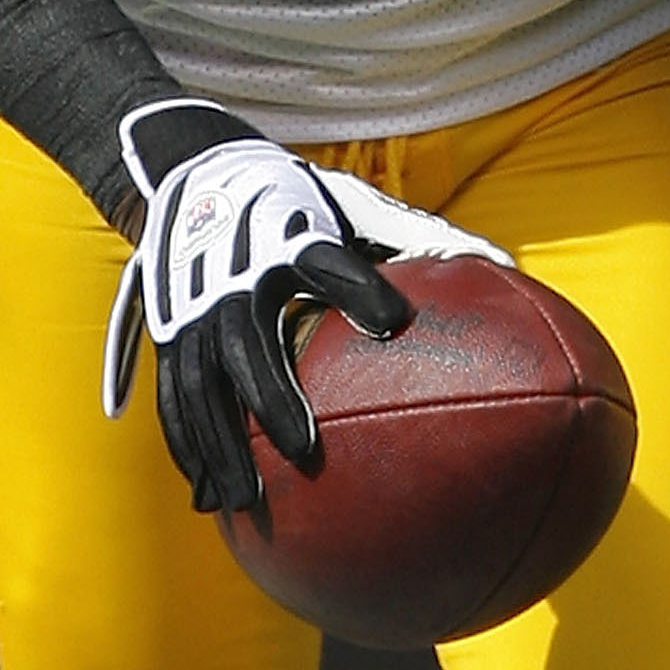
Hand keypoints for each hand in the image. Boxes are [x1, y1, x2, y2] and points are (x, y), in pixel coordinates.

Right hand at [100, 99, 507, 513]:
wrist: (193, 170)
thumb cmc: (295, 199)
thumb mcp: (350, 201)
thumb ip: (415, 235)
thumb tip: (502, 262)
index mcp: (288, 234)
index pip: (326, 261)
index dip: (358, 287)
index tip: (394, 321)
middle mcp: (234, 271)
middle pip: (248, 338)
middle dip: (271, 395)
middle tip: (304, 449)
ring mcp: (192, 305)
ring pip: (199, 383)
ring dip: (220, 445)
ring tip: (249, 499)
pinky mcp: (168, 331)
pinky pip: (174, 397)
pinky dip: (189, 448)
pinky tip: (211, 498)